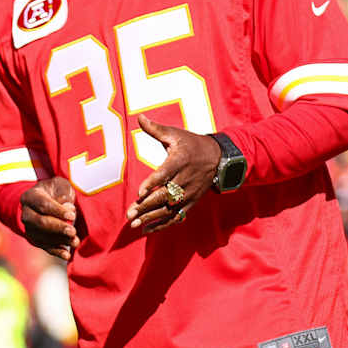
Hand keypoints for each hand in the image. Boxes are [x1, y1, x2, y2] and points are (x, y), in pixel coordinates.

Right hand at [20, 177, 78, 260]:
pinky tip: (66, 254)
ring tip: (75, 242)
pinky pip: (43, 246)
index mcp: (30, 197)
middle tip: (72, 231)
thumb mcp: (60, 186)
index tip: (72, 215)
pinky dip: (55, 251)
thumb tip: (67, 207)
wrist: (45, 201)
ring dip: (59, 240)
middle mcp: (26, 213)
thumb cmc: (55, 192)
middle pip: (40, 222)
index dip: (57, 211)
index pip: (42, 205)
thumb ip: (63, 193)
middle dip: (57, 228)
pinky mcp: (34, 238)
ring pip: (41, 236)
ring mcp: (28, 227)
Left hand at [126, 114, 220, 232]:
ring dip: (152, 218)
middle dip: (146, 206)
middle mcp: (185, 179)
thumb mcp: (175, 134)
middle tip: (129, 213)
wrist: (218, 158)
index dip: (152, 183)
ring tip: (133, 224)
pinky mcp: (190, 202)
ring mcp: (188, 193)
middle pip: (165, 195)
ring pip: (169, 209)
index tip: (139, 192)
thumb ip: (156, 129)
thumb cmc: (191, 144)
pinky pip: (177, 216)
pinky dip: (163, 224)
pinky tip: (147, 230)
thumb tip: (139, 117)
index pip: (165, 174)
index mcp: (180, 161)